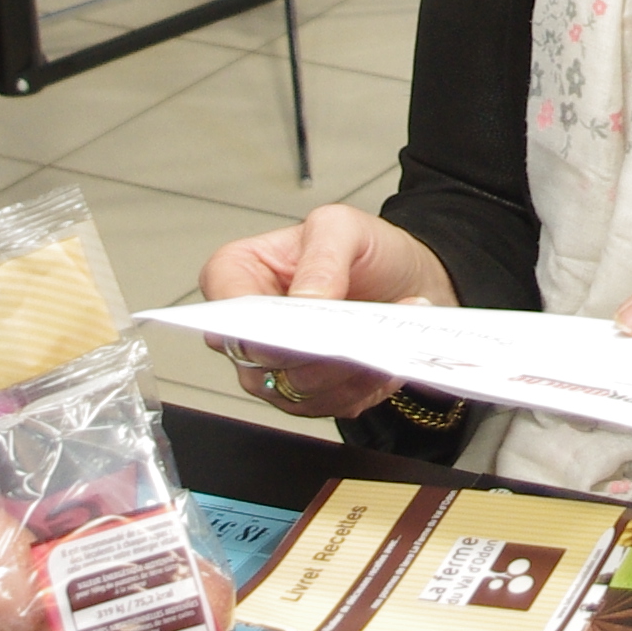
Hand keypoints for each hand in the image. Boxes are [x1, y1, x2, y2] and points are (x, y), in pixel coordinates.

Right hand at [196, 204, 457, 421]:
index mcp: (236, 275)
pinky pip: (335, 404)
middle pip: (263, 362)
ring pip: (299, 391)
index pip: (230, 314)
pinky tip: (393, 358)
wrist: (402, 279)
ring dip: (349, 372)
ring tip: (387, 342)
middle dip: (313, 355)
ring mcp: (276, 369)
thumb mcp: (341, 226)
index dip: (259, 329)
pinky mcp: (313, 395)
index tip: (300, 328)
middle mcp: (249, 330)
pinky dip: (368, 384)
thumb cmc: (360, 249)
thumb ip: (322, 256)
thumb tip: (305, 300)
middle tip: (353, 340)